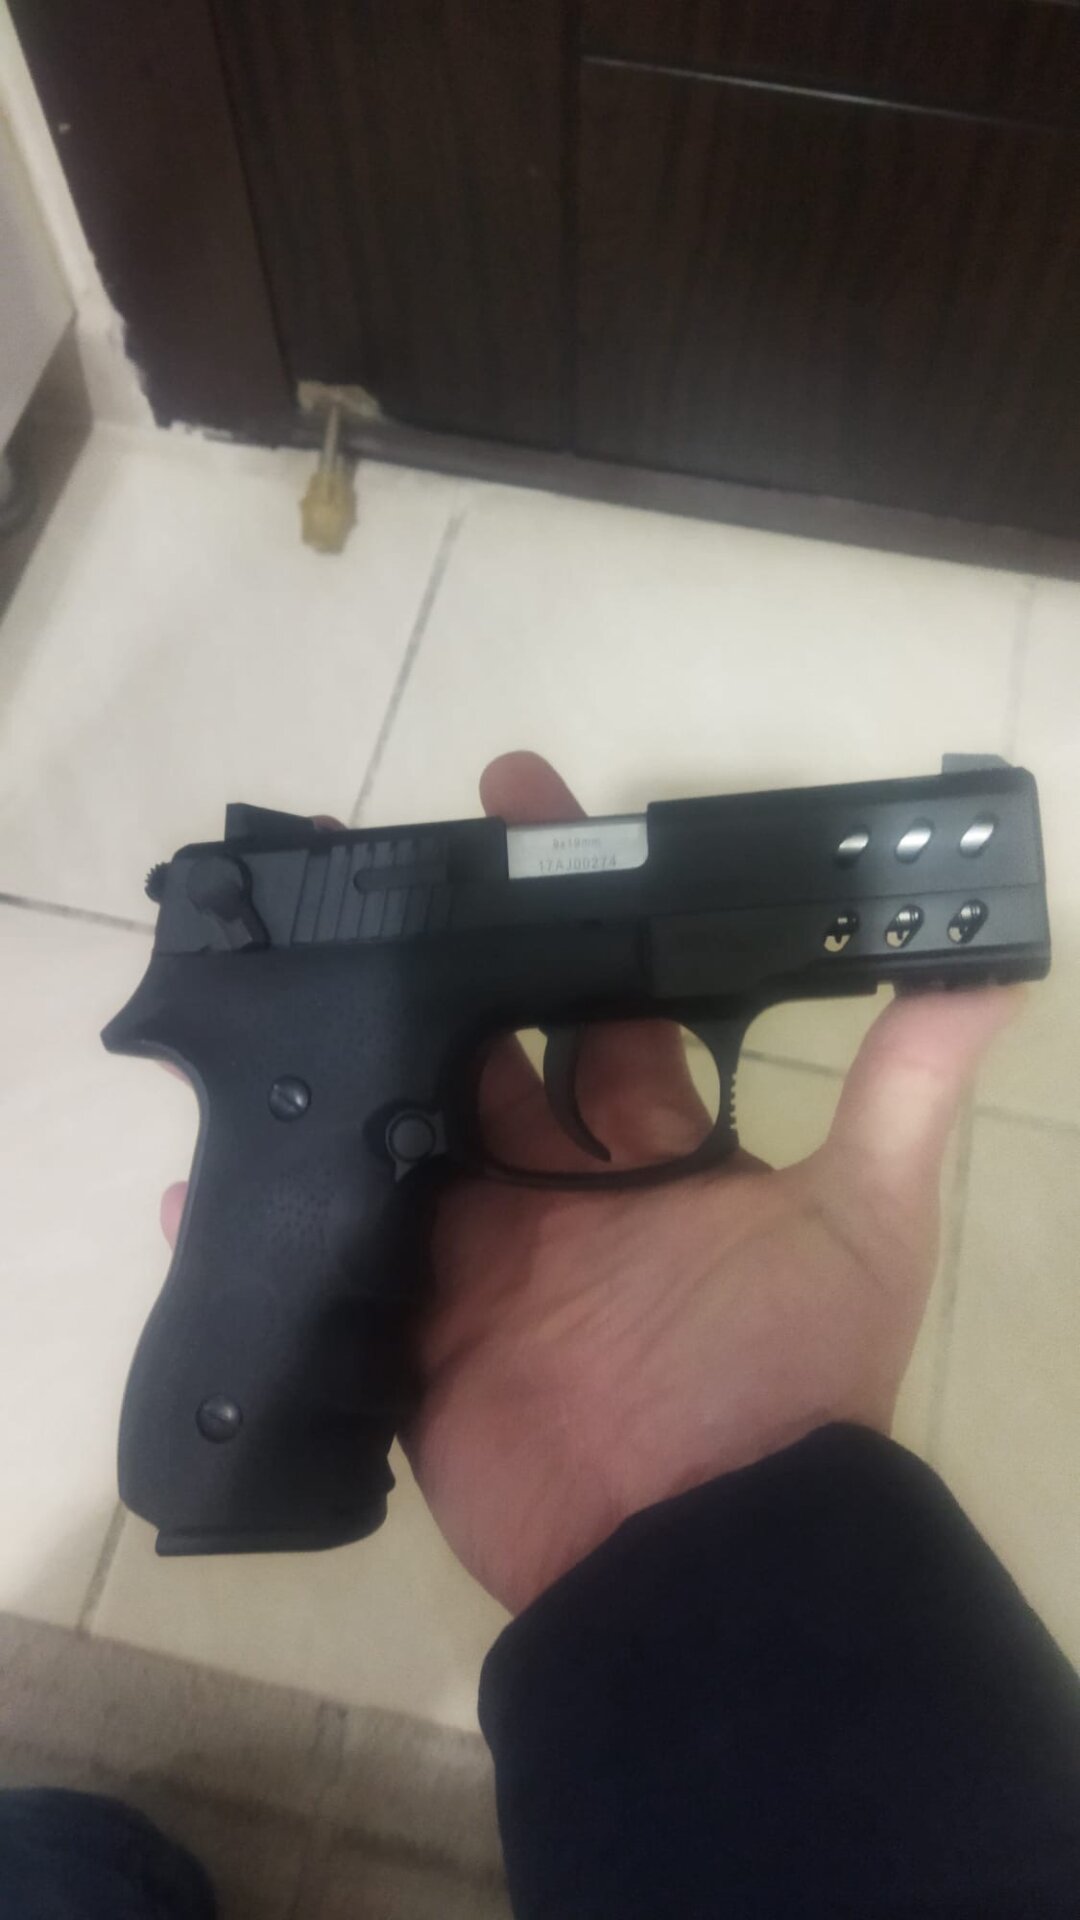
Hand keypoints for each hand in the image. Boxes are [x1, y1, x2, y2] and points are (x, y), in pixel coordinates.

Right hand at [160, 755, 1017, 1614]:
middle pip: (486, 1057)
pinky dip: (274, 1236)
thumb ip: (906, 1090)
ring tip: (272, 985)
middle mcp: (564, 1196)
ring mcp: (483, 1263)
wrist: (704, 1550)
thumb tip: (993, 973)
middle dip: (439, 970)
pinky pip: (335, 1272)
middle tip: (364, 870)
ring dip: (343, 1080)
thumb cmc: (782, 1374)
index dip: (568, 920)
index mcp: (656, 1155)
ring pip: (400, 1146)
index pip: (604, 1007)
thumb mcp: (865, 1219)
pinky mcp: (416, 1335)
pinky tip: (193, 1183)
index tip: (519, 805)